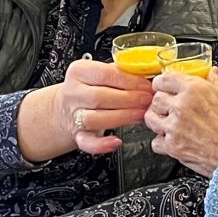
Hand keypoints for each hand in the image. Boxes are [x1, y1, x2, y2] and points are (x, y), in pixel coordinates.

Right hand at [18, 59, 154, 159]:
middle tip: (147, 101)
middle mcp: (73, 93)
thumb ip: (123, 72)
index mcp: (79, 71)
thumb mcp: (102, 73)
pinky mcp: (77, 135)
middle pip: (100, 97)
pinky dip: (101, 145)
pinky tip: (116, 141)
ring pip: (95, 119)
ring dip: (122, 118)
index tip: (147, 86)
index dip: (130, 81)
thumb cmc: (91, 87)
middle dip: (129, 100)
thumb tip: (150, 75)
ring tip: (140, 115)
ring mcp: (73, 115)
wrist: (66, 106)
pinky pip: (87, 142)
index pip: (105, 74)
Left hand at [145, 68, 217, 176]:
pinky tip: (172, 141)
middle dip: (162, 103)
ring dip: (158, 120)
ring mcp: (175, 127)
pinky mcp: (173, 147)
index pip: (165, 78)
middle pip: (157, 98)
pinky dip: (162, 142)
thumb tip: (212, 74)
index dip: (163, 83)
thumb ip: (217, 85)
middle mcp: (182, 106)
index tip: (164, 87)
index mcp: (196, 89)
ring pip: (151, 118)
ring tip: (167, 123)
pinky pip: (156, 142)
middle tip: (169, 107)